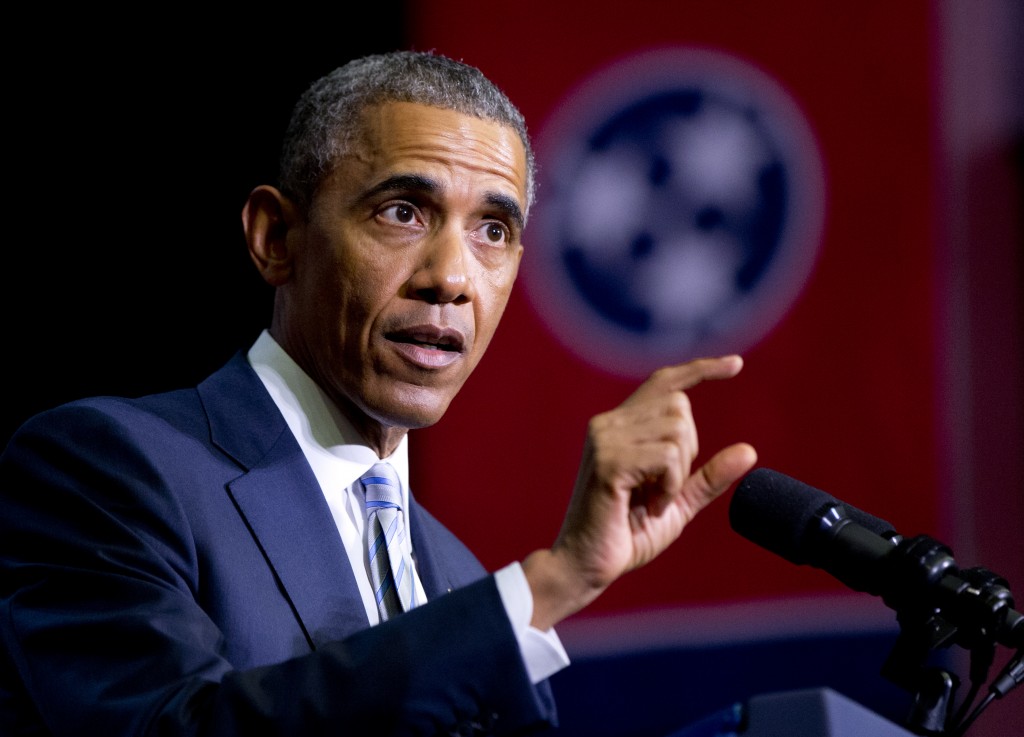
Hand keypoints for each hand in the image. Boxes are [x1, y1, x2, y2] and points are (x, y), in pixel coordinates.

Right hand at [522, 355, 756, 629]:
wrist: (586, 566)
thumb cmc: (626, 535)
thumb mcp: (678, 503)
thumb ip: (708, 477)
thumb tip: (750, 451)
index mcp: (620, 426)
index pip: (664, 382)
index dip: (701, 370)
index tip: (736, 364)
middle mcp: (608, 423)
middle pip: (680, 407)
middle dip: (687, 451)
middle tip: (661, 491)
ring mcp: (605, 439)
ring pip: (677, 430)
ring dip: (677, 474)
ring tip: (650, 501)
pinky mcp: (609, 462)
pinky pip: (666, 457)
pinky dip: (669, 487)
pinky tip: (648, 507)